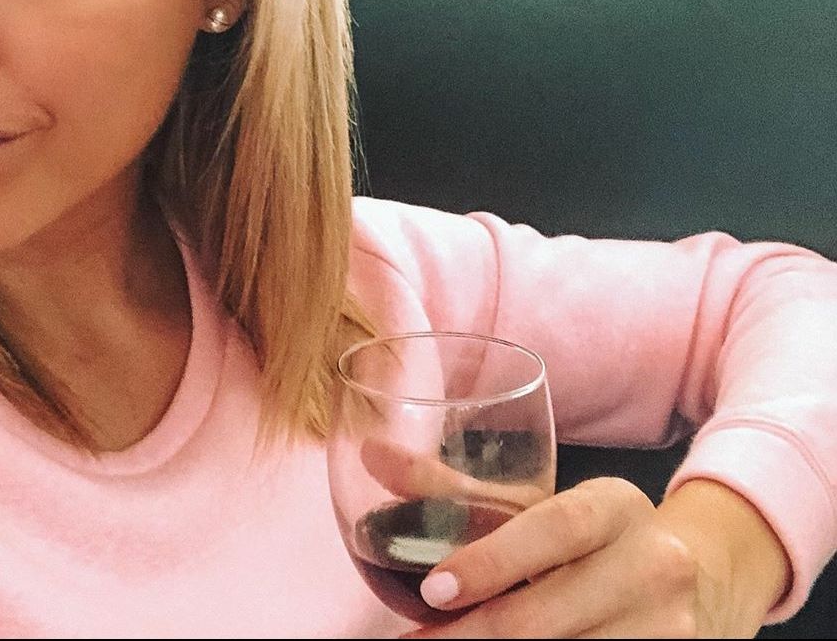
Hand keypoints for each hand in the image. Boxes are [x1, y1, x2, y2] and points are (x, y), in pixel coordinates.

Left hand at [400, 477, 750, 638]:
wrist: (707, 578)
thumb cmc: (598, 536)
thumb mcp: (541, 505)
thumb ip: (454, 486)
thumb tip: (369, 454)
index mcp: (616, 507)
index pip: (555, 529)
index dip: (493, 559)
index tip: (435, 588)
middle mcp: (653, 566)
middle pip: (554, 612)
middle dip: (476, 636)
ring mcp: (670, 631)